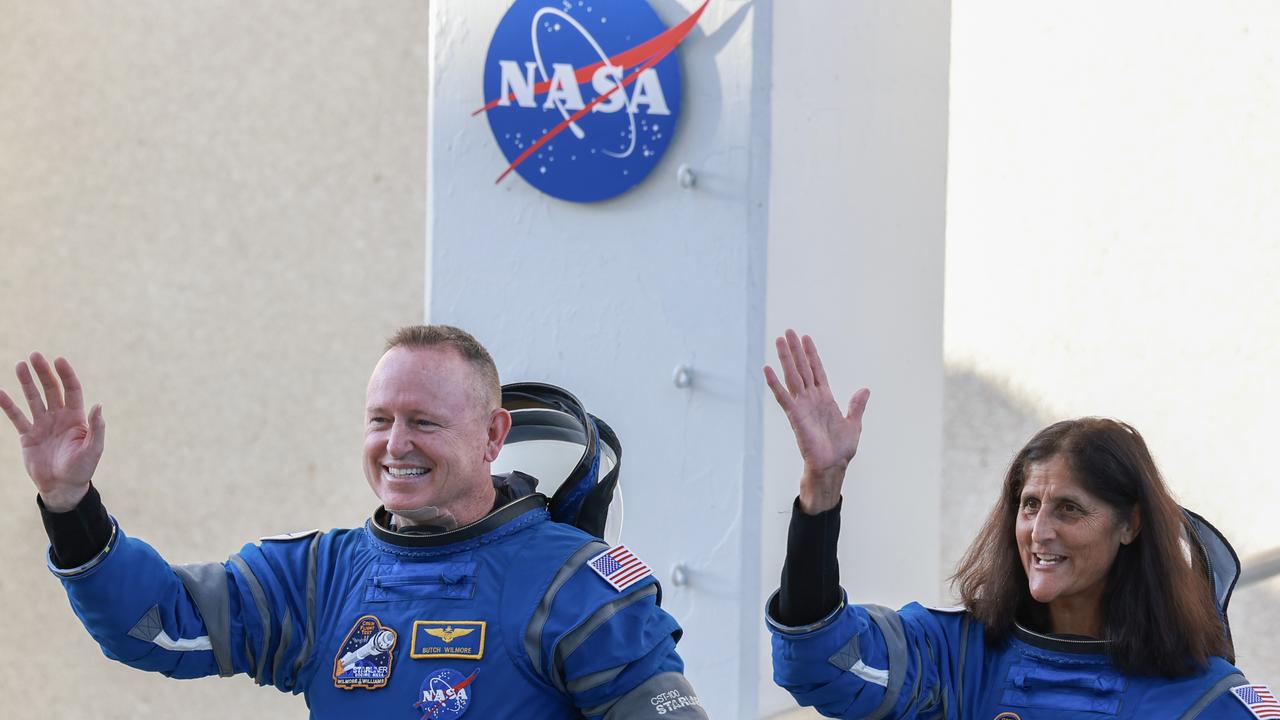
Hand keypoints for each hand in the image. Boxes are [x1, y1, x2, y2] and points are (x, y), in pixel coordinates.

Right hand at [0, 354, 104, 511]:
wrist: (62, 487)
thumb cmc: (82, 469)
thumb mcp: (93, 449)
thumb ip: (97, 427)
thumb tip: (99, 404)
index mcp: (76, 417)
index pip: (71, 390)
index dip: (66, 375)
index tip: (58, 360)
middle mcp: (59, 417)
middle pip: (51, 389)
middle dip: (43, 373)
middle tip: (34, 356)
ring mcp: (42, 425)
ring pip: (33, 398)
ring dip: (26, 382)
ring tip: (20, 365)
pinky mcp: (28, 435)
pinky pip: (16, 417)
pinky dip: (8, 405)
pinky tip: (0, 392)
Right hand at [763, 330, 869, 513]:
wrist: (832, 466)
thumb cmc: (841, 450)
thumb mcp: (854, 424)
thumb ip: (856, 406)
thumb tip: (864, 390)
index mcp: (825, 399)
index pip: (816, 371)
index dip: (811, 355)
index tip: (806, 338)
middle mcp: (811, 399)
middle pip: (802, 368)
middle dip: (795, 350)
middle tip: (788, 331)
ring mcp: (802, 406)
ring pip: (792, 376)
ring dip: (785, 359)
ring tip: (779, 340)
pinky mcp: (795, 415)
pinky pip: (783, 396)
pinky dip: (775, 383)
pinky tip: (767, 369)